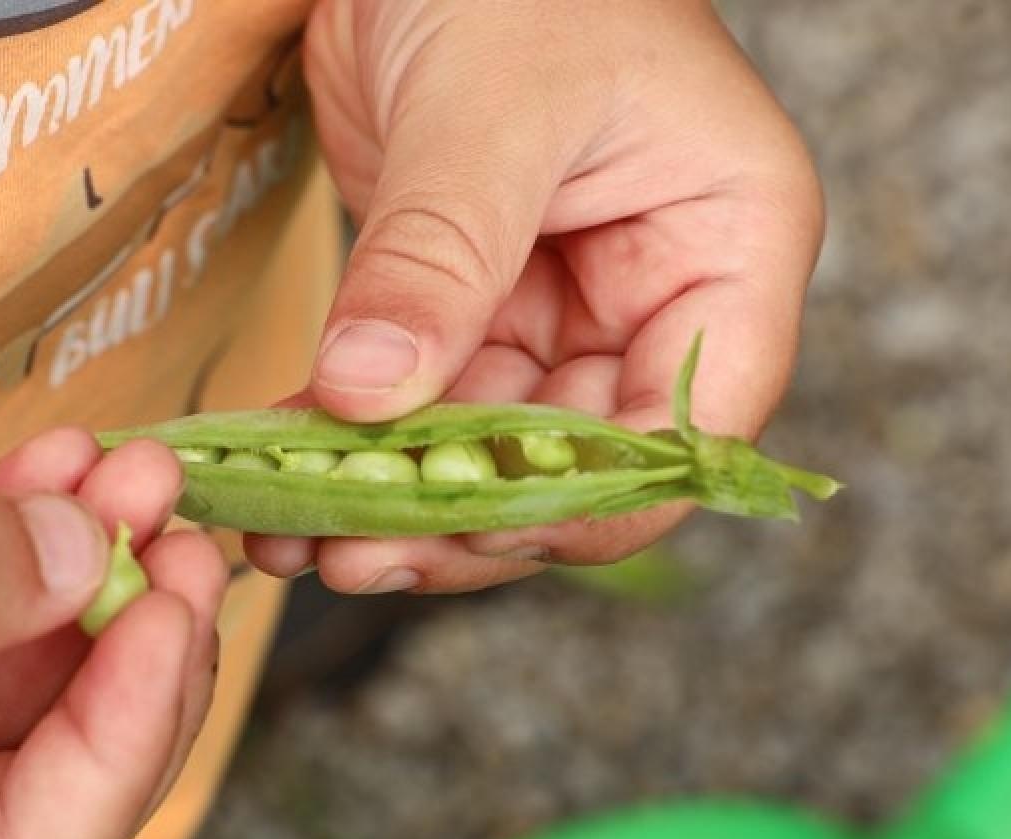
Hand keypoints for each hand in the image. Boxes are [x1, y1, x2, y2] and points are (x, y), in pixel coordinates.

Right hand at [0, 432, 224, 838]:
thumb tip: (88, 551)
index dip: (125, 741)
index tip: (173, 607)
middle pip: (42, 763)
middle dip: (122, 636)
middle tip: (174, 517)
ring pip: (12, 669)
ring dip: (79, 564)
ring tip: (128, 466)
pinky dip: (12, 533)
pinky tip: (58, 464)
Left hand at [248, 0, 823, 590]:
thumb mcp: (489, 111)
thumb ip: (440, 259)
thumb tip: (373, 400)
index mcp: (728, 248)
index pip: (692, 427)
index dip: (591, 504)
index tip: (469, 533)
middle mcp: (656, 296)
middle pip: (579, 462)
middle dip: (465, 518)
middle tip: (353, 556)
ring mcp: (563, 308)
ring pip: (489, 450)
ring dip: (394, 500)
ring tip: (293, 537)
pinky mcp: (472, 305)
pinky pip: (420, 402)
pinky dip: (353, 444)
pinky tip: (283, 474)